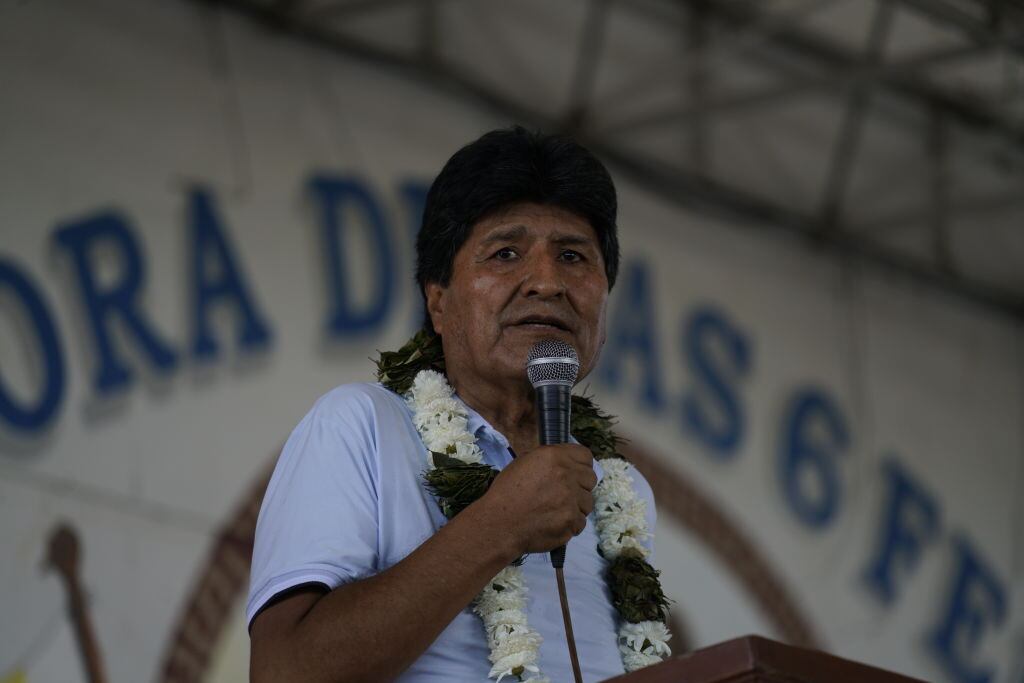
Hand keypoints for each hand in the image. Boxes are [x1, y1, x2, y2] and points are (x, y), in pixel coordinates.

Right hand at [480, 444, 597, 554]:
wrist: (499, 523)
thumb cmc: (506, 492)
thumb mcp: (523, 463)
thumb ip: (549, 460)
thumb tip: (563, 464)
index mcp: (554, 457)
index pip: (585, 455)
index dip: (580, 464)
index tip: (574, 472)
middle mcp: (567, 475)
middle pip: (590, 478)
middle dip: (580, 486)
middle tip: (564, 494)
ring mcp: (572, 499)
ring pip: (588, 502)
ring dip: (576, 506)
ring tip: (556, 511)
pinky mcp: (572, 521)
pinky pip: (580, 522)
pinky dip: (570, 524)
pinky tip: (554, 523)